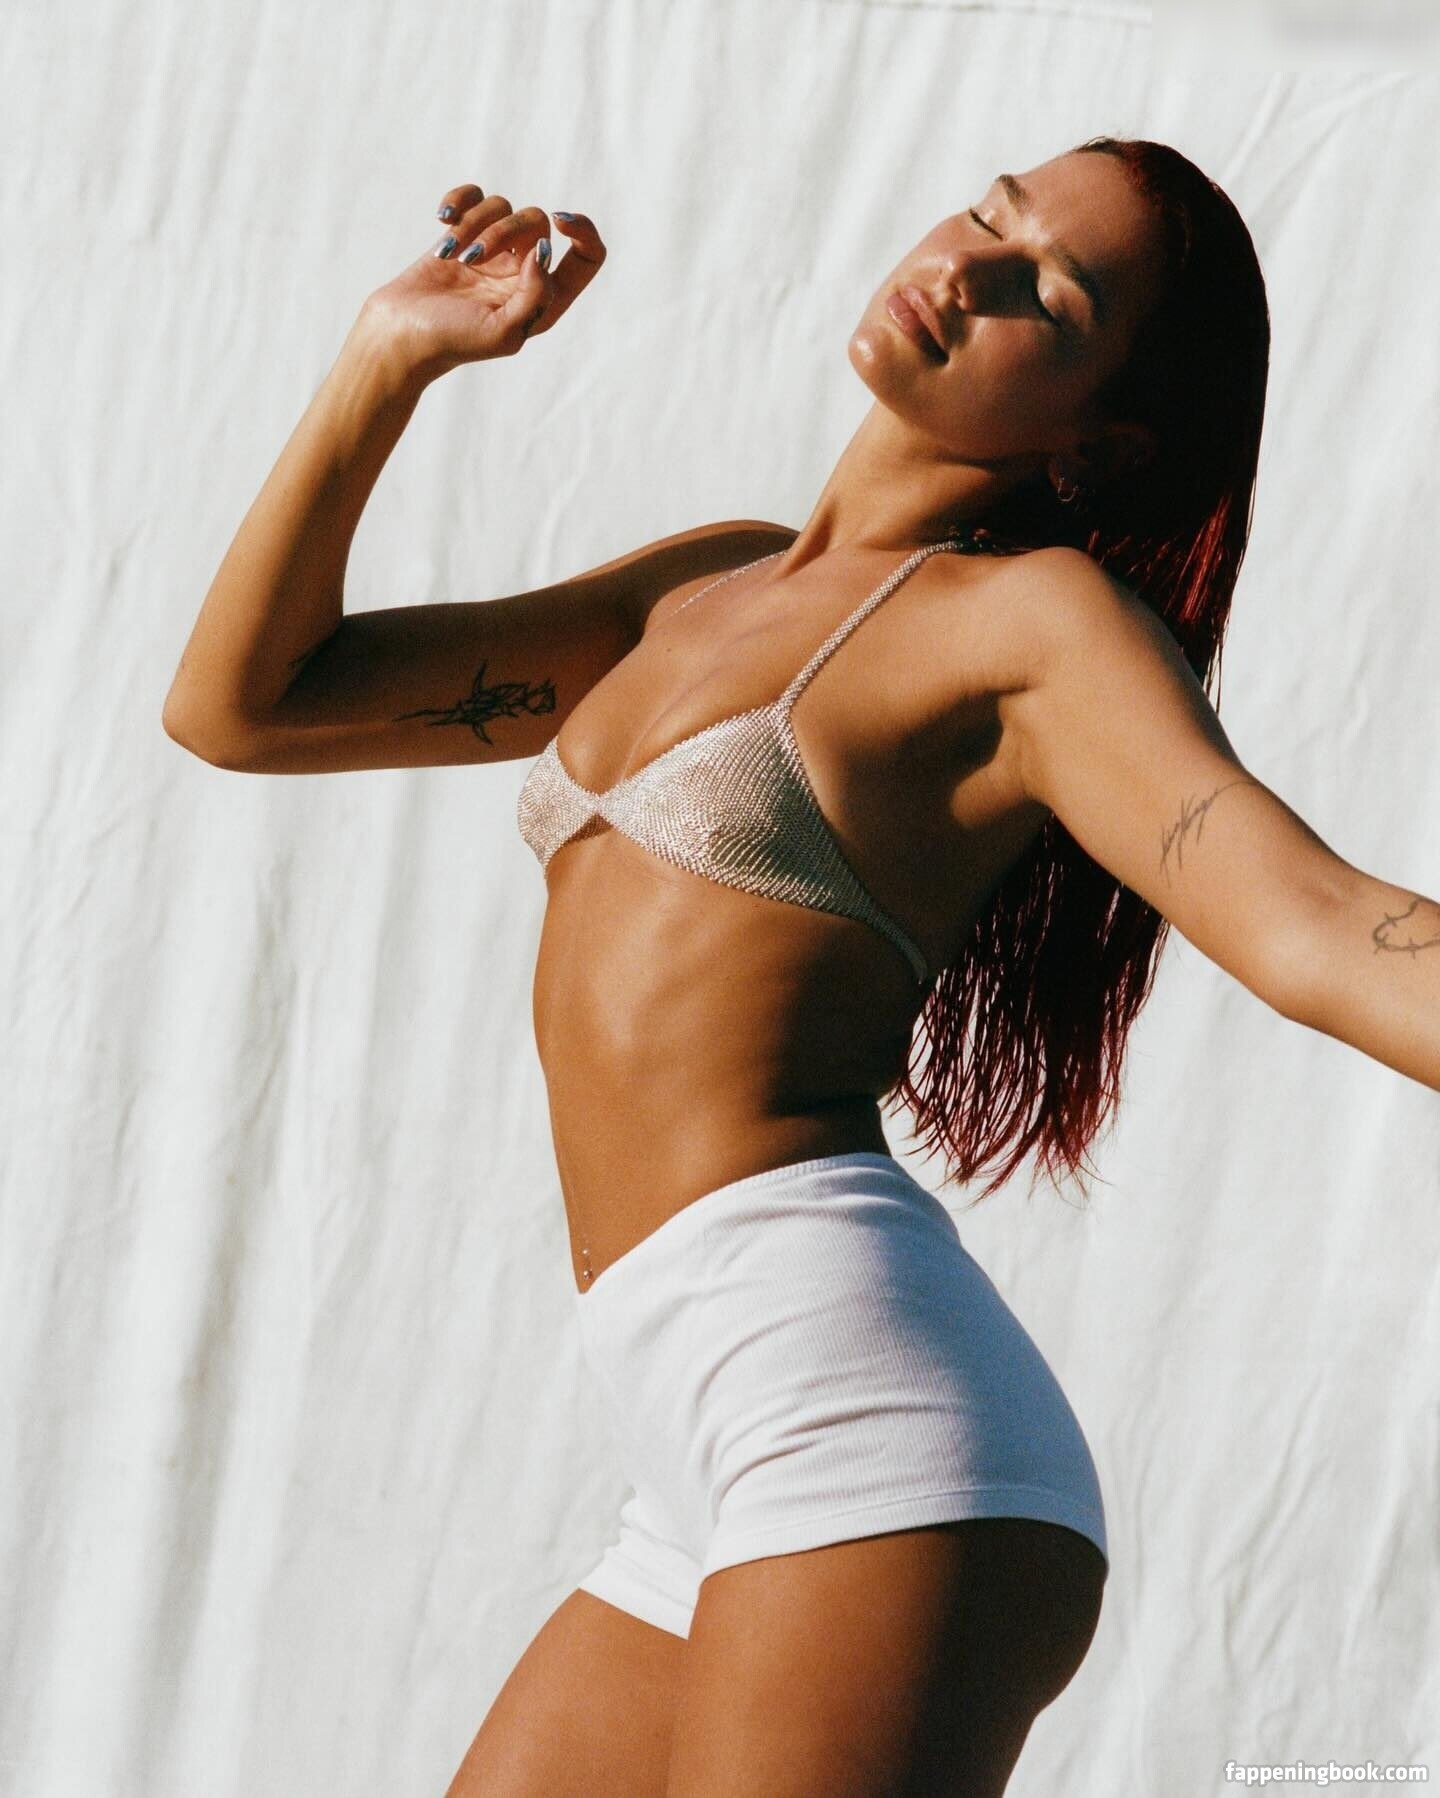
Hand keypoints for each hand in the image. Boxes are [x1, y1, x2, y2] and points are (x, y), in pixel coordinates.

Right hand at [358, 185, 606, 381]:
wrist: (399, 335)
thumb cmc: (452, 341)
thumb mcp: (503, 332)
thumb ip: (534, 296)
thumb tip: (543, 253)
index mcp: (544, 300)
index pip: (588, 258)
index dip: (585, 233)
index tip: (561, 221)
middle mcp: (524, 273)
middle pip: (537, 221)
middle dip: (505, 231)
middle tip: (473, 258)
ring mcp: (493, 252)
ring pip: (502, 206)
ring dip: (474, 224)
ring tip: (449, 255)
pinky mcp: (462, 235)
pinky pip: (473, 197)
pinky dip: (459, 201)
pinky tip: (442, 219)